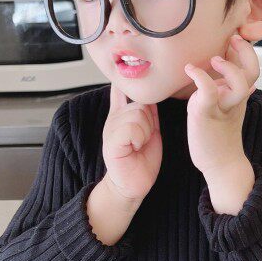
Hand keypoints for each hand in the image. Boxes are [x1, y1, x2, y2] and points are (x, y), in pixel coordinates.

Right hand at [102, 83, 161, 203]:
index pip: (121, 91)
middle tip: (143, 140)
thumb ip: (149, 114)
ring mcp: (110, 130)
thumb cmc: (142, 161)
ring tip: (139, 145)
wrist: (133, 184)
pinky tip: (135, 148)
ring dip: (145, 132)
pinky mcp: (111, 141)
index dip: (124, 84)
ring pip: (137, 114)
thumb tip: (150, 96)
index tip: (120, 75)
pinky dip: (139, 138)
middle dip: (149, 122)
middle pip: (140, 104)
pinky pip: (131, 128)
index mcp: (121, 116)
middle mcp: (114, 120)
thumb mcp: (148, 132)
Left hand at [183, 32, 258, 176]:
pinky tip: (190, 69)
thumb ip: (236, 95)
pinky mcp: (207, 115)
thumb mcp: (231, 112)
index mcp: (240, 97)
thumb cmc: (220, 138)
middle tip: (234, 40)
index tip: (236, 39)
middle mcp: (235, 100)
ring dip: (229, 67)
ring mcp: (223, 107)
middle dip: (246, 52)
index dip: (247, 52)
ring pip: (239, 83)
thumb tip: (249, 85)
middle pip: (252, 72)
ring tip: (215, 59)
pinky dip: (201, 76)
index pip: (252, 69)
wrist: (221, 165)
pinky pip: (209, 92)